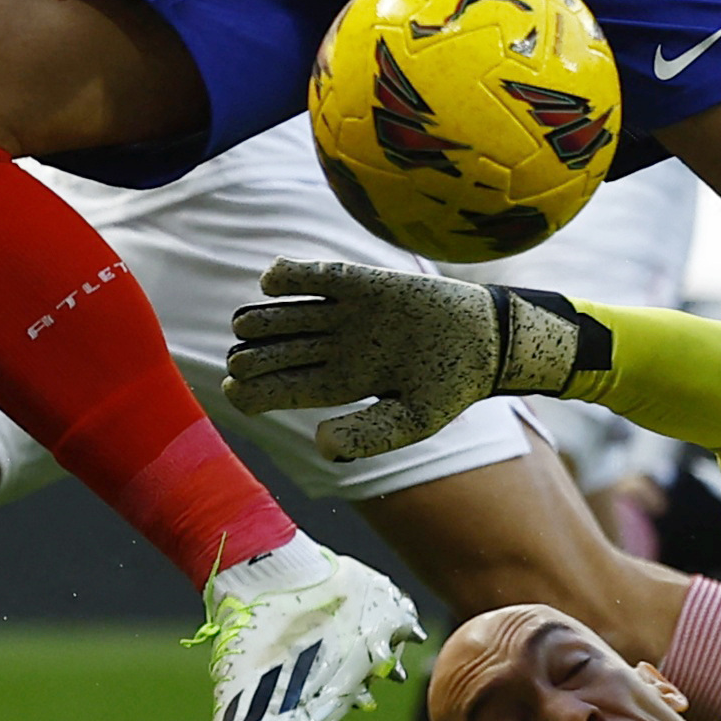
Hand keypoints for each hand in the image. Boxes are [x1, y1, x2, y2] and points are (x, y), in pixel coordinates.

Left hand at [227, 259, 590, 460]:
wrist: (486, 341)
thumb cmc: (449, 386)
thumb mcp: (413, 422)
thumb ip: (367, 437)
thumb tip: (319, 445)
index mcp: (338, 386)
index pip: (279, 390)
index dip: (249, 391)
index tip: (234, 390)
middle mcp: (333, 349)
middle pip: (272, 351)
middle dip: (249, 355)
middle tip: (242, 357)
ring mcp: (344, 314)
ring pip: (283, 314)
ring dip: (259, 318)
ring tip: (248, 323)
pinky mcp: (362, 282)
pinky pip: (313, 276)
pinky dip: (286, 276)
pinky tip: (273, 282)